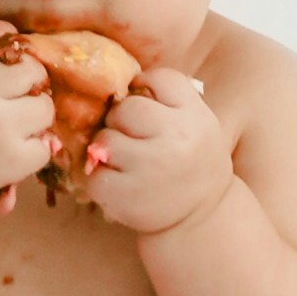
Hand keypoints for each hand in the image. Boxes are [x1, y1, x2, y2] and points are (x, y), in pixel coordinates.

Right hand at [0, 21, 56, 208]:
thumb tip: (9, 27)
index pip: (6, 44)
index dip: (15, 58)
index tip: (8, 73)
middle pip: (32, 74)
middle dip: (30, 83)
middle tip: (16, 98)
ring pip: (44, 109)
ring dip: (35, 115)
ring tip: (15, 124)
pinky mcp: (12, 161)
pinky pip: (44, 147)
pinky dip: (34, 148)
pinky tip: (12, 149)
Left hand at [84, 66, 233, 236]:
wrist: (203, 217)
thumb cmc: (190, 162)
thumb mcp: (197, 125)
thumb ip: (168, 101)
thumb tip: (122, 83)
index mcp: (196, 117)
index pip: (161, 78)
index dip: (145, 85)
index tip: (146, 102)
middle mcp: (177, 138)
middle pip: (126, 108)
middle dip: (120, 120)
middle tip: (131, 137)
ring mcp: (151, 167)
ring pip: (105, 139)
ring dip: (107, 150)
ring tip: (124, 162)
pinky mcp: (128, 195)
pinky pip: (94, 175)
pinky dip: (99, 180)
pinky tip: (119, 184)